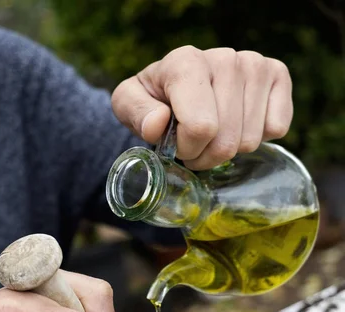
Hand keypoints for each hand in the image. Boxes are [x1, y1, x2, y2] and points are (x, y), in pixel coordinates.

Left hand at [112, 46, 292, 169]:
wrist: (180, 87)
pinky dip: (258, 138)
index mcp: (186, 62)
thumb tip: (158, 124)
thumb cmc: (154, 100)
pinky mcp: (279, 77)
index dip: (188, 149)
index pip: (201, 128)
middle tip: (194, 145)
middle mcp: (226, 59)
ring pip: (250, 141)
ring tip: (214, 135)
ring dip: (229, 151)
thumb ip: (135, 113)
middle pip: (226, 141)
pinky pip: (276, 129)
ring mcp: (256, 65)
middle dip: (206, 155)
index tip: (176, 145)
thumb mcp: (128, 104)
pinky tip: (239, 124)